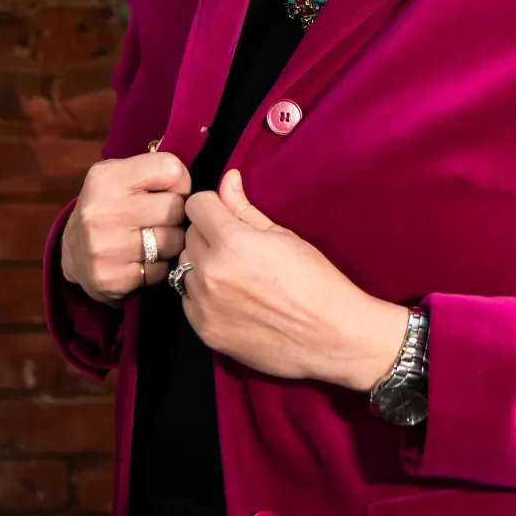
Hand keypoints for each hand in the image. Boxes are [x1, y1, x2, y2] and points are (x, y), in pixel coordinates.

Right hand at [61, 152, 191, 305]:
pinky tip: (143, 260)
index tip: (168, 191)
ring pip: (173, 242)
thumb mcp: (123, 175)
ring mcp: (104, 247)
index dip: (179, 182)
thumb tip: (218, 177)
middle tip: (160, 218)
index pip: (173, 170)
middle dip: (176, 214)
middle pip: (176, 208)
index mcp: (107, 177)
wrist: (72, 251)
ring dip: (171, 243)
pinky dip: (158, 267)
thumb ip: (159, 169)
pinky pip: (161, 272)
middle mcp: (102, 211)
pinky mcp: (110, 279)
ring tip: (152, 239)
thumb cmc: (111, 206)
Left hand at [178, 169, 409, 391]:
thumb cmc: (314, 282)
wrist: (329, 336)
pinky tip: (232, 297)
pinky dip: (203, 294)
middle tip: (238, 246)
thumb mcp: (282, 236)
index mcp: (232, 243)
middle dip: (209, 234)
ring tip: (236, 273)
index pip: (196, 206)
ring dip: (203, 265)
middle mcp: (211, 274)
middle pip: (189, 236)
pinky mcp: (205, 332)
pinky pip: (188, 300)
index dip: (213, 206)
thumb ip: (244, 208)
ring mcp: (205, 306)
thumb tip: (227, 179)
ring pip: (185, 268)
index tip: (225, 214)